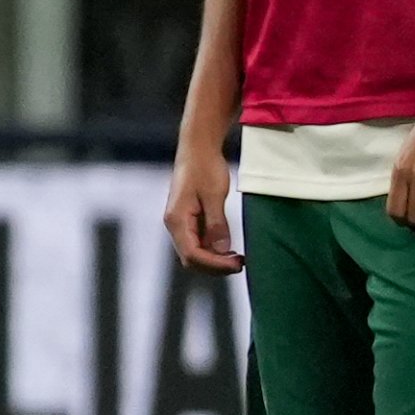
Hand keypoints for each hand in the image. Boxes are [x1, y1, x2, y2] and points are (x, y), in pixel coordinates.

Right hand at [163, 145, 242, 272]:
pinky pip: (197, 242)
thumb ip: (217, 224)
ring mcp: (180, 223)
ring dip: (214, 259)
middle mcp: (174, 224)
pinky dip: (212, 249)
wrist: (197, 148)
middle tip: (240, 264)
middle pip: (190, 258)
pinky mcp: (188, 219)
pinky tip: (229, 248)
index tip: (237, 264)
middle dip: (214, 266)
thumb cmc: (204, 167)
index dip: (214, 264)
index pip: (192, 254)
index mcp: (176, 219)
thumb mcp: (214, 195)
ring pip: (194, 252)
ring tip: (237, 258)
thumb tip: (222, 250)